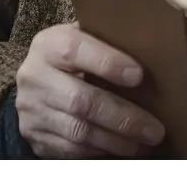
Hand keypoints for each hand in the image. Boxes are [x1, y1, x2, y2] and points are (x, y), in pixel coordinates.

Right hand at [16, 23, 164, 158]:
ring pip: (77, 131)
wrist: (34, 78)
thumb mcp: (82, 36)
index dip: (107, 63)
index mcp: (49, 44)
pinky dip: (100, 151)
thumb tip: (151, 46)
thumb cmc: (73, 53)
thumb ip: (107, 39)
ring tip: (145, 143)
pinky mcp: (35, 137)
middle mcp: (35, 77)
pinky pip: (70, 150)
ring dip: (116, 140)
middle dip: (123, 117)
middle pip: (80, 100)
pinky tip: (124, 149)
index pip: (74, 50)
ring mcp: (32, 111)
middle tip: (154, 128)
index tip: (138, 75)